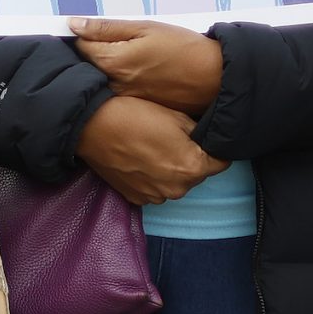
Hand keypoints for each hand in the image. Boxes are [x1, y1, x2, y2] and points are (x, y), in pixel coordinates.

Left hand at [70, 16, 223, 113]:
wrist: (214, 77)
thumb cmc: (183, 48)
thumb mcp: (145, 28)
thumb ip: (107, 28)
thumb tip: (74, 24)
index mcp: (113, 62)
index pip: (79, 47)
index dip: (83, 35)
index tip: (93, 30)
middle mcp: (113, 84)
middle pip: (87, 65)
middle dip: (91, 52)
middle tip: (112, 41)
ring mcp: (123, 98)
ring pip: (100, 79)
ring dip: (103, 67)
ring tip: (128, 56)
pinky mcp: (135, 105)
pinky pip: (115, 91)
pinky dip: (117, 80)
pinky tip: (136, 72)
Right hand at [74, 93, 226, 205]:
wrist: (91, 127)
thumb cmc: (134, 116)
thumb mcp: (176, 116)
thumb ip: (199, 133)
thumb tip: (206, 141)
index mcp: (193, 167)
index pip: (221, 163)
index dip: (213, 149)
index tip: (202, 139)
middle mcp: (177, 189)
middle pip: (197, 175)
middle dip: (191, 159)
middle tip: (171, 139)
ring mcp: (155, 196)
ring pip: (175, 183)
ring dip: (170, 171)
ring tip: (152, 149)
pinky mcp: (135, 198)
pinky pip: (154, 189)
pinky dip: (151, 178)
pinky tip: (138, 160)